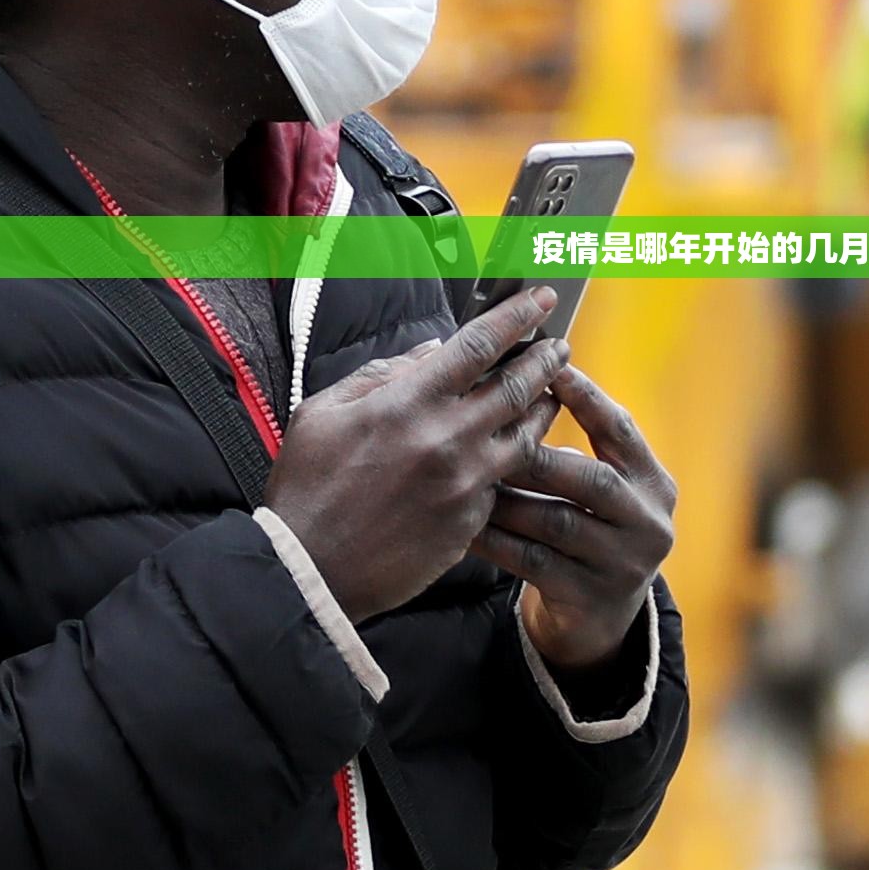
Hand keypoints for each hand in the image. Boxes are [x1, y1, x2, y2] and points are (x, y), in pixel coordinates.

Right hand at [266, 288, 566, 616]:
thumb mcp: (323, 413)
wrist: (309, 570)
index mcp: (408, 403)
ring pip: (526, 437)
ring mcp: (465, 483)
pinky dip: (516, 461)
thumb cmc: (307, 489)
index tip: (541, 299)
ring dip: (544, 410)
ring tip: (552, 394)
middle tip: (560, 347)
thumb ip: (380, 375)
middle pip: (518, 387)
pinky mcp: (471, 521)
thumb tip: (430, 353)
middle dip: (546, 361)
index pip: (479, 345)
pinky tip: (518, 452)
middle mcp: (447, 439)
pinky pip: (505, 482)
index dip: (517, 316)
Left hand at [477, 361, 675, 670]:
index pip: (622, 431)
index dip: (588, 399)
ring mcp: (623, 564)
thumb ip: (581, 448)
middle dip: (536, 454)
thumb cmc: (589, 532)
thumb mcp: (603, 492)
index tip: (551, 369)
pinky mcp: (591, 598)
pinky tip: (465, 525)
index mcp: (654, 484)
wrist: (601, 620)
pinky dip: (496, 540)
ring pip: (556, 521)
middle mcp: (648, 523)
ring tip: (466, 476)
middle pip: (591, 479)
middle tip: (488, 434)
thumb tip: (526, 383)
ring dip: (507, 497)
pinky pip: (533, 562)